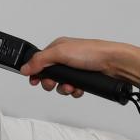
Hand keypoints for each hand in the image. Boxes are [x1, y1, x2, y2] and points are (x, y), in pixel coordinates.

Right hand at [21, 37, 139, 95]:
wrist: (114, 63)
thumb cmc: (92, 52)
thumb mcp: (60, 53)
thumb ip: (40, 61)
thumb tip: (25, 68)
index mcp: (58, 48)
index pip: (39, 61)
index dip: (36, 72)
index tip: (34, 81)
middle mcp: (66, 58)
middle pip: (49, 75)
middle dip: (51, 83)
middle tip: (54, 84)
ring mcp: (75, 69)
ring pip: (61, 84)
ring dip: (64, 88)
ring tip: (71, 87)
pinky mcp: (84, 79)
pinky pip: (73, 89)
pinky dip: (74, 91)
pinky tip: (78, 89)